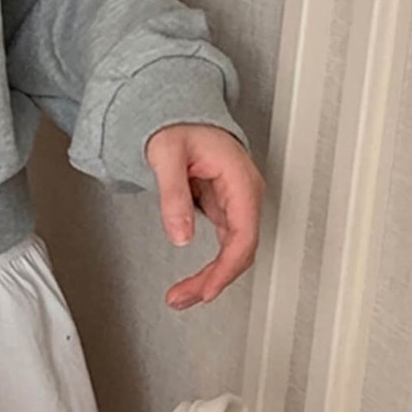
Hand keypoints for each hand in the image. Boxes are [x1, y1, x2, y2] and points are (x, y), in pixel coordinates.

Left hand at [144, 123, 264, 309]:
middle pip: (241, 250)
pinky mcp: (226, 208)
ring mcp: (237, 202)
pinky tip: (194, 280)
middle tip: (182, 298)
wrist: (179, 113)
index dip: (227, 268)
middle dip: (214, 280)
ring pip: (234, 251)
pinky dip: (210, 265)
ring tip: (182, 296)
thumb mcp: (165, 155)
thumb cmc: (176, 126)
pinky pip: (225, 244)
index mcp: (239, 180)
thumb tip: (181, 235)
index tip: (208, 290)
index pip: (244, 236)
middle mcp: (245, 194)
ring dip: (212, 277)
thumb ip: (173, 194)